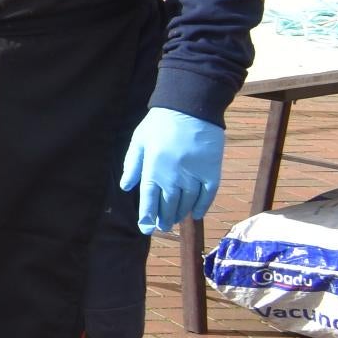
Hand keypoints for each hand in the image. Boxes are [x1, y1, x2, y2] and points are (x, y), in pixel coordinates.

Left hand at [121, 107, 226, 233]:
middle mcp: (173, 178)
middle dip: (164, 218)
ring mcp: (194, 176)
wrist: (190, 109)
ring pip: (187, 203)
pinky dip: (202, 206)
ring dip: (180, 214)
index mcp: (153, 170)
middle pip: (168, 205)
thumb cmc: (160, 124)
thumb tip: (126, 187)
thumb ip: (132, 165)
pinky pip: (208, 195)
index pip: (149, 200)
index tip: (145, 228)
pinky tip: (197, 214)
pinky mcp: (212, 172)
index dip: (147, 216)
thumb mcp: (139, 141)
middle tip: (162, 226)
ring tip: (175, 221)